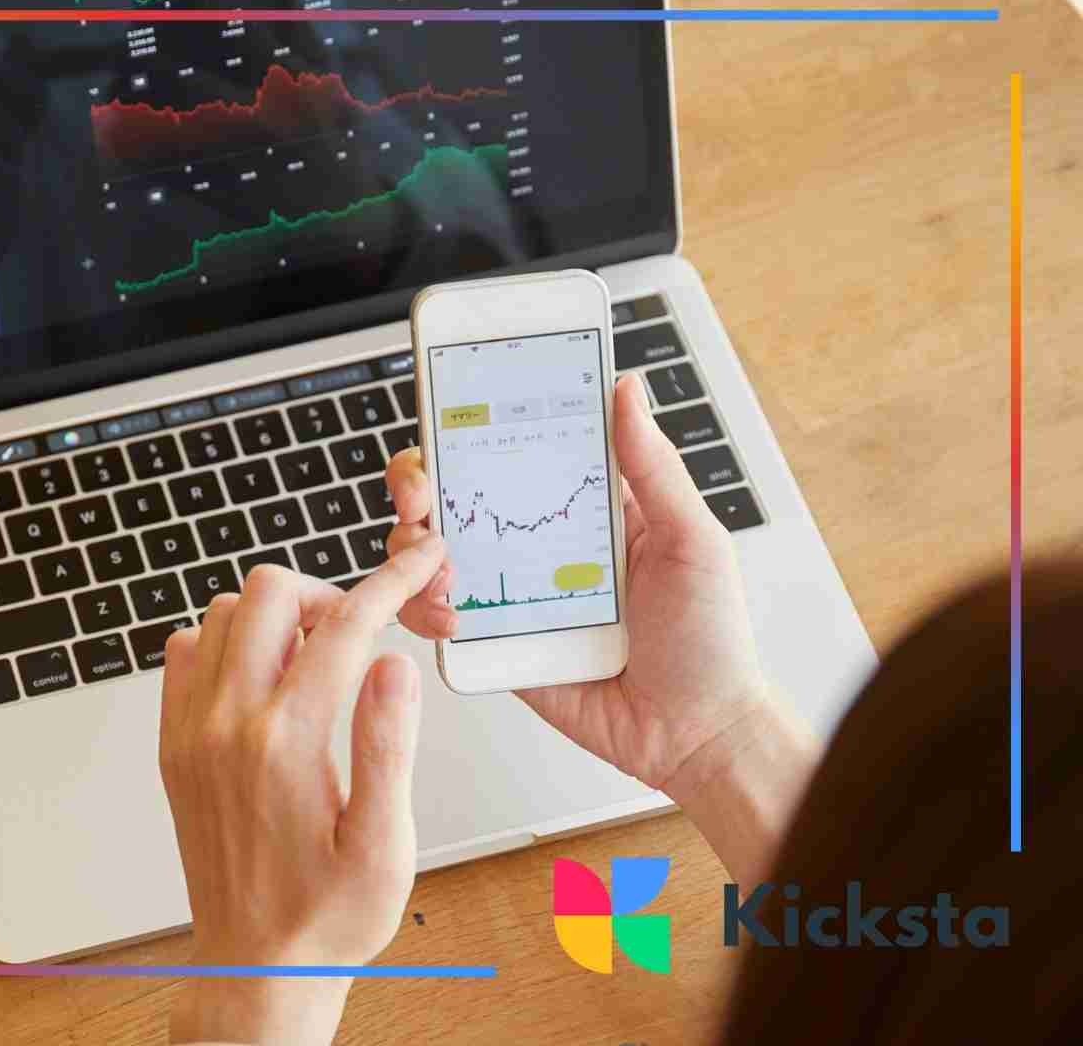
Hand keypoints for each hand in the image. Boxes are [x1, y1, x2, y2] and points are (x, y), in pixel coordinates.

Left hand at [159, 539, 446, 1045]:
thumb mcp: (384, 845)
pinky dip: (224, 644)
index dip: (389, 582)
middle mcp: (226, 726)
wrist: (255, 965)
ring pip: (219, 614)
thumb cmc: (327, 916)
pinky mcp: (174, 744)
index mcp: (288, 744)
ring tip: (315, 658)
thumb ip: (388, 746)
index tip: (417, 562)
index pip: (345, 627)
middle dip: (324, 592)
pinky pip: (184, 654)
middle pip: (266, 593)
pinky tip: (265, 680)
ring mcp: (190, 731)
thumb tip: (392, 664)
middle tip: (357, 631)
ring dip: (271, 616)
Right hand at [384, 376, 817, 880]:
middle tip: (421, 490)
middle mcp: (537, 544)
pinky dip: (424, 609)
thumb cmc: (709, 638)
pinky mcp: (496, 645)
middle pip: (455, 496)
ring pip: (431, 556)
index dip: (470, 428)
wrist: (697, 732)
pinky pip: (439, 619)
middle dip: (419, 483)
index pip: (514, 451)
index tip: (446, 414)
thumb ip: (653, 467)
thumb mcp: (693, 539)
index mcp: (582, 507)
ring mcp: (511, 594)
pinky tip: (451, 612)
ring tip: (437, 560)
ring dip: (414, 548)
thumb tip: (627, 390)